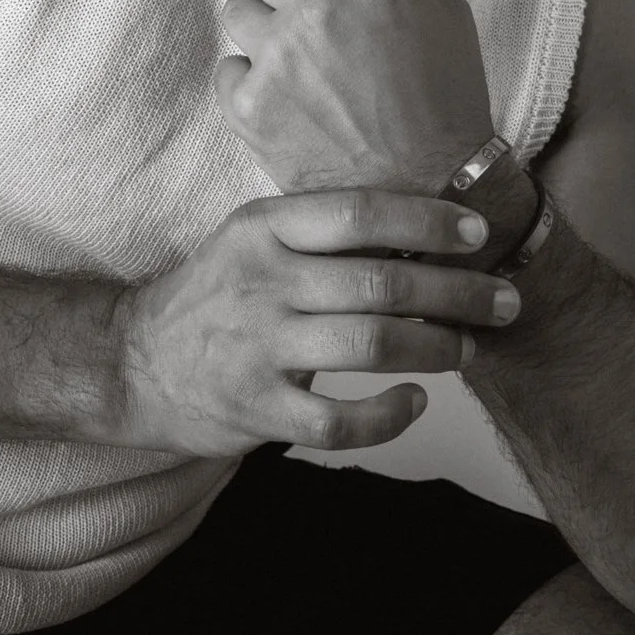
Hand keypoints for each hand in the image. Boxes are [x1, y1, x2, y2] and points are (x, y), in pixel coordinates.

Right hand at [113, 187, 516, 456]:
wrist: (132, 362)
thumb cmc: (217, 294)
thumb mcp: (254, 239)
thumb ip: (322, 233)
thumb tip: (425, 226)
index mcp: (264, 228)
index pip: (357, 212)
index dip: (425, 222)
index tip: (476, 233)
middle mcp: (262, 282)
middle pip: (379, 283)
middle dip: (457, 293)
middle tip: (503, 302)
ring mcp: (257, 348)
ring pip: (369, 347)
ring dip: (435, 349)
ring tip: (467, 349)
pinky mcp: (255, 409)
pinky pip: (338, 422)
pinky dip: (388, 416)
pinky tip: (412, 404)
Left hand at [216, 0, 494, 194]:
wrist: (429, 191)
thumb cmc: (446, 96)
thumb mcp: (443, 7)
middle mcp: (320, 6)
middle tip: (307, 15)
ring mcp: (280, 56)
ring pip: (236, 9)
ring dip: (262, 29)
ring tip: (299, 61)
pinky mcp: (251, 105)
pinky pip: (227, 67)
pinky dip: (251, 82)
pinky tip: (290, 99)